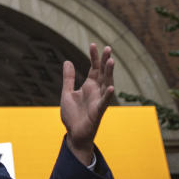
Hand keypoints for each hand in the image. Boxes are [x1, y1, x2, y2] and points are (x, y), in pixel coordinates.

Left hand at [60, 43, 114, 165]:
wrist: (73, 134)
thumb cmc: (72, 115)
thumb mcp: (67, 93)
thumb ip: (68, 78)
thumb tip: (67, 61)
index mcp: (89, 86)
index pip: (94, 68)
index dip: (94, 57)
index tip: (93, 44)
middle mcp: (96, 91)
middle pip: (103, 73)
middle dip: (105, 61)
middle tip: (108, 48)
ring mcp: (98, 101)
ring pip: (106, 84)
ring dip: (109, 73)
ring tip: (111, 61)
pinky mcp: (98, 112)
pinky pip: (104, 102)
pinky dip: (108, 94)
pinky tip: (111, 87)